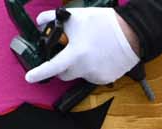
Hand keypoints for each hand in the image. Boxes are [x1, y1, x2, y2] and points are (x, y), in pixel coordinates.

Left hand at [25, 8, 139, 85]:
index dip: (38, 73)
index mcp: (75, 55)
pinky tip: (99, 56)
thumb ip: (52, 18)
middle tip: (67, 53)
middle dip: (62, 66)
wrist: (133, 33)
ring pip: (80, 74)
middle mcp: (85, 69)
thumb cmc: (104, 24)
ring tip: (89, 50)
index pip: (52, 67)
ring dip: (79, 66)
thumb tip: (40, 22)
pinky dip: (92, 68)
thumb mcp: (75, 16)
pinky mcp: (107, 78)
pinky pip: (93, 76)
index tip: (29, 77)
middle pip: (64, 74)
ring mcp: (97, 75)